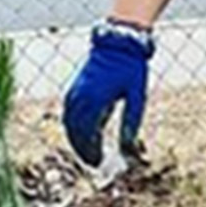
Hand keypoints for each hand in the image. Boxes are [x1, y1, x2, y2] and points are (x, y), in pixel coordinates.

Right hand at [63, 21, 152, 167]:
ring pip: (68, 122)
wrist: (118, 43)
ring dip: (76, 138)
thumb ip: (131, 122)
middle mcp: (80, 98)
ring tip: (88, 152)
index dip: (91, 151)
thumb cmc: (131, 69)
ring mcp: (75, 92)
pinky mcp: (75, 87)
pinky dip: (72, 126)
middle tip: (93, 162)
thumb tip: (128, 147)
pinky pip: (68, 112)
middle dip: (82, 148)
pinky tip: (81, 134)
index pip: (87, 134)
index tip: (99, 163)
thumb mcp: (137, 96)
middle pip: (75, 131)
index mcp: (95, 101)